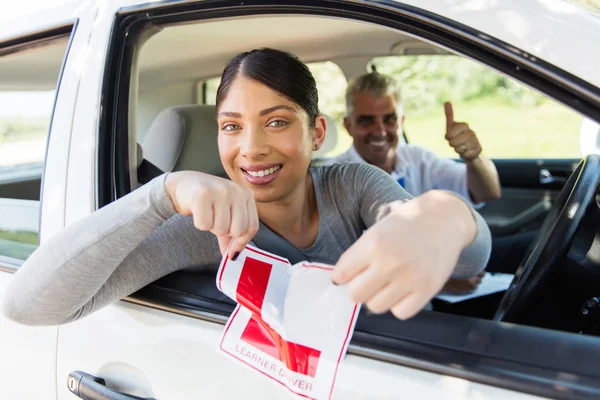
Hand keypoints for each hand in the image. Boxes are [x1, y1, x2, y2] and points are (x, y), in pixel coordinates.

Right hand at [165, 171, 258, 257]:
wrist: (184, 184)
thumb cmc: (208, 201)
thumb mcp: (225, 215)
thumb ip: (231, 235)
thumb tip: (232, 256)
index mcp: (246, 195)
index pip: (252, 227)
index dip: (241, 243)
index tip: (232, 251)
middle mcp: (237, 191)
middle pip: (238, 231)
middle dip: (224, 233)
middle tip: (215, 222)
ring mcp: (221, 191)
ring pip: (221, 229)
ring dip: (211, 227)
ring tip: (207, 214)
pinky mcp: (203, 194)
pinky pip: (204, 225)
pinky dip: (199, 223)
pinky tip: (198, 212)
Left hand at [331, 191, 476, 319]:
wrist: (444, 218)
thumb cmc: (406, 224)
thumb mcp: (377, 231)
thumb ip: (359, 255)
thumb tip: (340, 281)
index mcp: (374, 243)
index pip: (342, 273)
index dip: (341, 276)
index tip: (345, 276)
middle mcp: (390, 262)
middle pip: (355, 295)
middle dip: (358, 288)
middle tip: (367, 280)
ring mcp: (410, 278)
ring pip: (375, 306)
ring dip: (377, 297)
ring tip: (387, 282)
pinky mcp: (427, 289)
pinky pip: (400, 312)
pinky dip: (397, 304)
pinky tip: (402, 289)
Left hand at [444, 101, 481, 161]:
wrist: (470, 150)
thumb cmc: (458, 138)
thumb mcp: (451, 128)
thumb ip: (449, 116)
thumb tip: (447, 101)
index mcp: (464, 125)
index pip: (449, 133)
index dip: (448, 137)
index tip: (450, 136)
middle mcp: (471, 132)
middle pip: (452, 142)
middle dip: (452, 144)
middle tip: (456, 143)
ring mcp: (476, 140)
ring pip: (459, 149)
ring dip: (458, 150)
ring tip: (462, 147)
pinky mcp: (479, 149)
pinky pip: (466, 155)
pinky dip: (464, 155)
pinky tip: (468, 152)